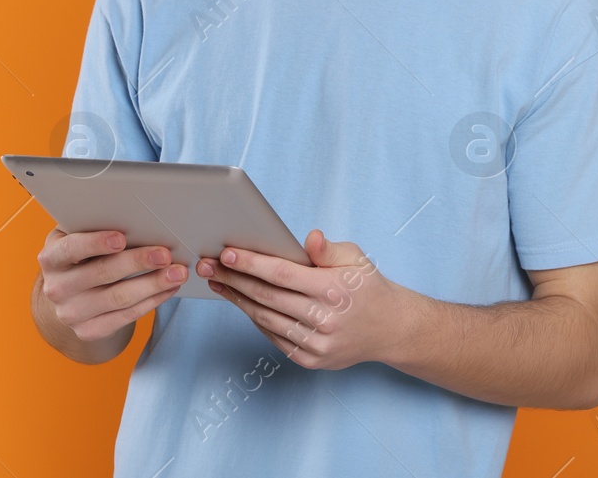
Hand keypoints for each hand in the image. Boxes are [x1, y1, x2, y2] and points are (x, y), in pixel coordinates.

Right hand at [36, 227, 186, 341]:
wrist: (68, 293)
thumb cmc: (80, 254)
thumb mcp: (76, 235)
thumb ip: (93, 226)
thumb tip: (133, 214)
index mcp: (52, 258)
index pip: (71, 249)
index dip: (95, 243)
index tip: (121, 238)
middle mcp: (57, 287)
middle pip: (102, 273)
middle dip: (137, 262)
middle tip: (165, 254)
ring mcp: (71, 313)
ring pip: (119, 298)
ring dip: (153, 284)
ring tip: (177, 273)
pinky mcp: (88, 331)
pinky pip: (126, 316)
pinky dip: (152, 301)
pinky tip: (168, 289)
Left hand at [196, 229, 416, 369]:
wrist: (390, 330)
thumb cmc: (367, 288)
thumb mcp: (355, 259)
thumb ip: (328, 250)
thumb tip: (309, 237)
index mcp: (334, 290)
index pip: (282, 274)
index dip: (251, 263)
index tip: (226, 254)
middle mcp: (324, 320)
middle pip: (267, 297)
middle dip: (233, 279)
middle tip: (207, 266)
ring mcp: (317, 344)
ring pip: (265, 318)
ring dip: (237, 299)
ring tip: (218, 282)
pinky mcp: (311, 360)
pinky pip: (274, 336)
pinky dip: (255, 318)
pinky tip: (242, 302)